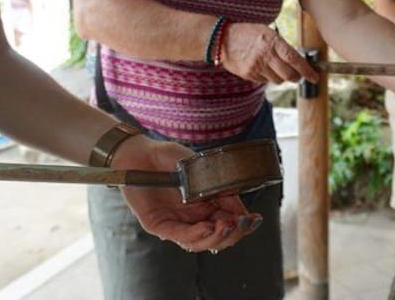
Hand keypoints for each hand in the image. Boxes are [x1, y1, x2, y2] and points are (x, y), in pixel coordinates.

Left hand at [112, 136, 261, 252]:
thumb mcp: (199, 168)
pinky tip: (208, 228)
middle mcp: (192, 218)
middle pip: (216, 237)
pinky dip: (195, 234)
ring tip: (227, 227)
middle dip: (233, 234)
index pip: (228, 222)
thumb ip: (218, 187)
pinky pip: (179, 235)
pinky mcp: (158, 225)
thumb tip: (240, 207)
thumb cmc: (168, 157)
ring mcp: (175, 223)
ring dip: (216, 237)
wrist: (139, 151)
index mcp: (205, 206)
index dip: (243, 224)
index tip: (255, 219)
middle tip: (243, 224)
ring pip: (199, 242)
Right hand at [221, 22, 318, 83]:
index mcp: (272, 41)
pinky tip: (262, 68)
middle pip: (288, 74)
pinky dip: (268, 77)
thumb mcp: (266, 32)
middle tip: (298, 75)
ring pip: (278, 80)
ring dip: (281, 77)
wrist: (222, 39)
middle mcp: (265, 55)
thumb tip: (297, 60)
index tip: (314, 77)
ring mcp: (256, 66)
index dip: (306, 70)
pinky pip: (265, 81)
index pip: (294, 59)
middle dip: (296, 77)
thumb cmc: (247, 33)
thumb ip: (281, 45)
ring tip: (275, 67)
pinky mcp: (249, 74)